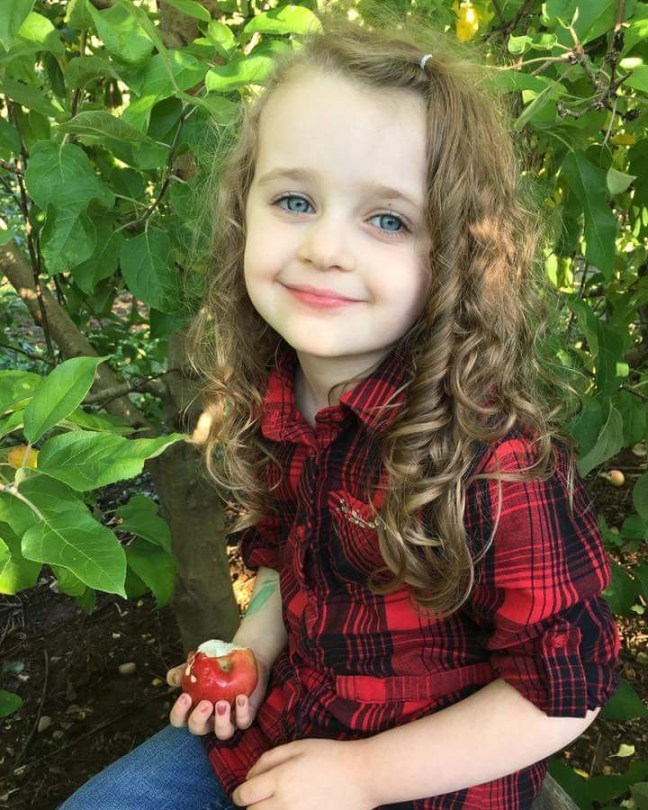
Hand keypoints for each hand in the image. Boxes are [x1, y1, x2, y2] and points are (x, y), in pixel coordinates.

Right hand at [166, 652, 269, 739]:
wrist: (242, 660)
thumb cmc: (216, 666)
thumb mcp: (198, 666)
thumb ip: (184, 671)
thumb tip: (173, 677)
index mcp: (193, 709)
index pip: (179, 720)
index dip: (179, 713)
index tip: (185, 696)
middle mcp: (209, 719)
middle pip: (197, 729)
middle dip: (199, 719)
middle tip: (205, 703)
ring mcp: (227, 720)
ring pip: (222, 733)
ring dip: (221, 721)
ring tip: (223, 703)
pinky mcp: (244, 717)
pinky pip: (243, 722)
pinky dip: (242, 712)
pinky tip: (241, 698)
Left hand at [231, 738, 375, 808]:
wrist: (362, 775)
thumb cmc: (330, 756)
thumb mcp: (297, 746)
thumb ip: (269, 758)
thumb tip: (249, 775)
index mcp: (279, 779)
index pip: (244, 795)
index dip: (240, 793)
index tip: (244, 792)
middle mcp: (284, 804)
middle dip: (252, 805)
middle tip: (262, 797)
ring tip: (278, 803)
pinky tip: (292, 808)